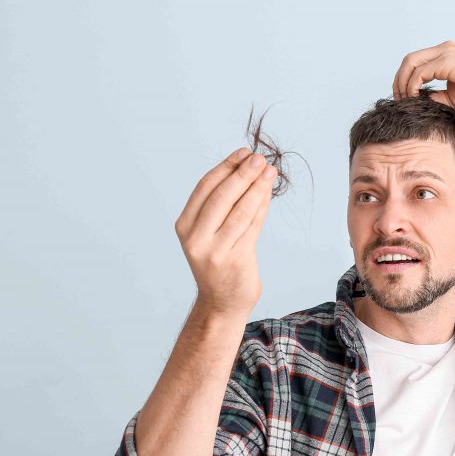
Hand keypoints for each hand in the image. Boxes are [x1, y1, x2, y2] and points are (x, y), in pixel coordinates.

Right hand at [174, 147, 277, 316]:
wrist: (222, 303)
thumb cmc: (219, 262)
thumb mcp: (209, 233)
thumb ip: (221, 206)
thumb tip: (246, 169)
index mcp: (184, 225)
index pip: (205, 187)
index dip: (226, 167)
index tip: (243, 152)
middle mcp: (195, 237)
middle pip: (222, 196)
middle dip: (243, 174)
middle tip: (260, 159)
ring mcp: (215, 250)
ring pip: (240, 210)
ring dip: (257, 188)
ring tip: (269, 171)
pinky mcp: (236, 259)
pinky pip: (252, 226)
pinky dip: (262, 207)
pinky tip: (268, 194)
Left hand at [391, 40, 454, 112]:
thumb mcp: (454, 97)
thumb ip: (437, 96)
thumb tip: (420, 102)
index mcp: (446, 55)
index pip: (416, 62)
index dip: (405, 80)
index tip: (403, 98)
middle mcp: (444, 49)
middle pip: (409, 60)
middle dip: (399, 80)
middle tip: (398, 100)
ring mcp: (446, 52)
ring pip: (411, 63)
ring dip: (403, 83)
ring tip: (405, 101)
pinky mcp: (448, 61)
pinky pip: (420, 72)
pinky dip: (413, 85)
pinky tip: (415, 98)